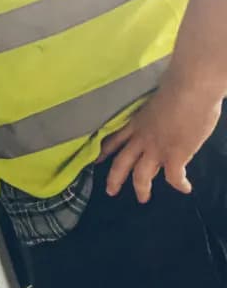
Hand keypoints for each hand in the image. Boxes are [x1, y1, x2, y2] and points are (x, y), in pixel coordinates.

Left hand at [98, 85, 220, 202]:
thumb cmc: (176, 89)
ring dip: (141, 188)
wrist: (190, 89)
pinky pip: (174, 177)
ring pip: (141, 175)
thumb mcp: (155, 104)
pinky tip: (185, 188)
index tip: (96, 160)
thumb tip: (163, 124)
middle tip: (110, 191)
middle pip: (121, 162)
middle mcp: (142, 138)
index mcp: (136, 123)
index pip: (114, 140)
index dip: (104, 151)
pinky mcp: (175, 155)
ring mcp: (156, 148)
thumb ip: (154, 118)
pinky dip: (179, 184)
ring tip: (142, 198)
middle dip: (114, 179)